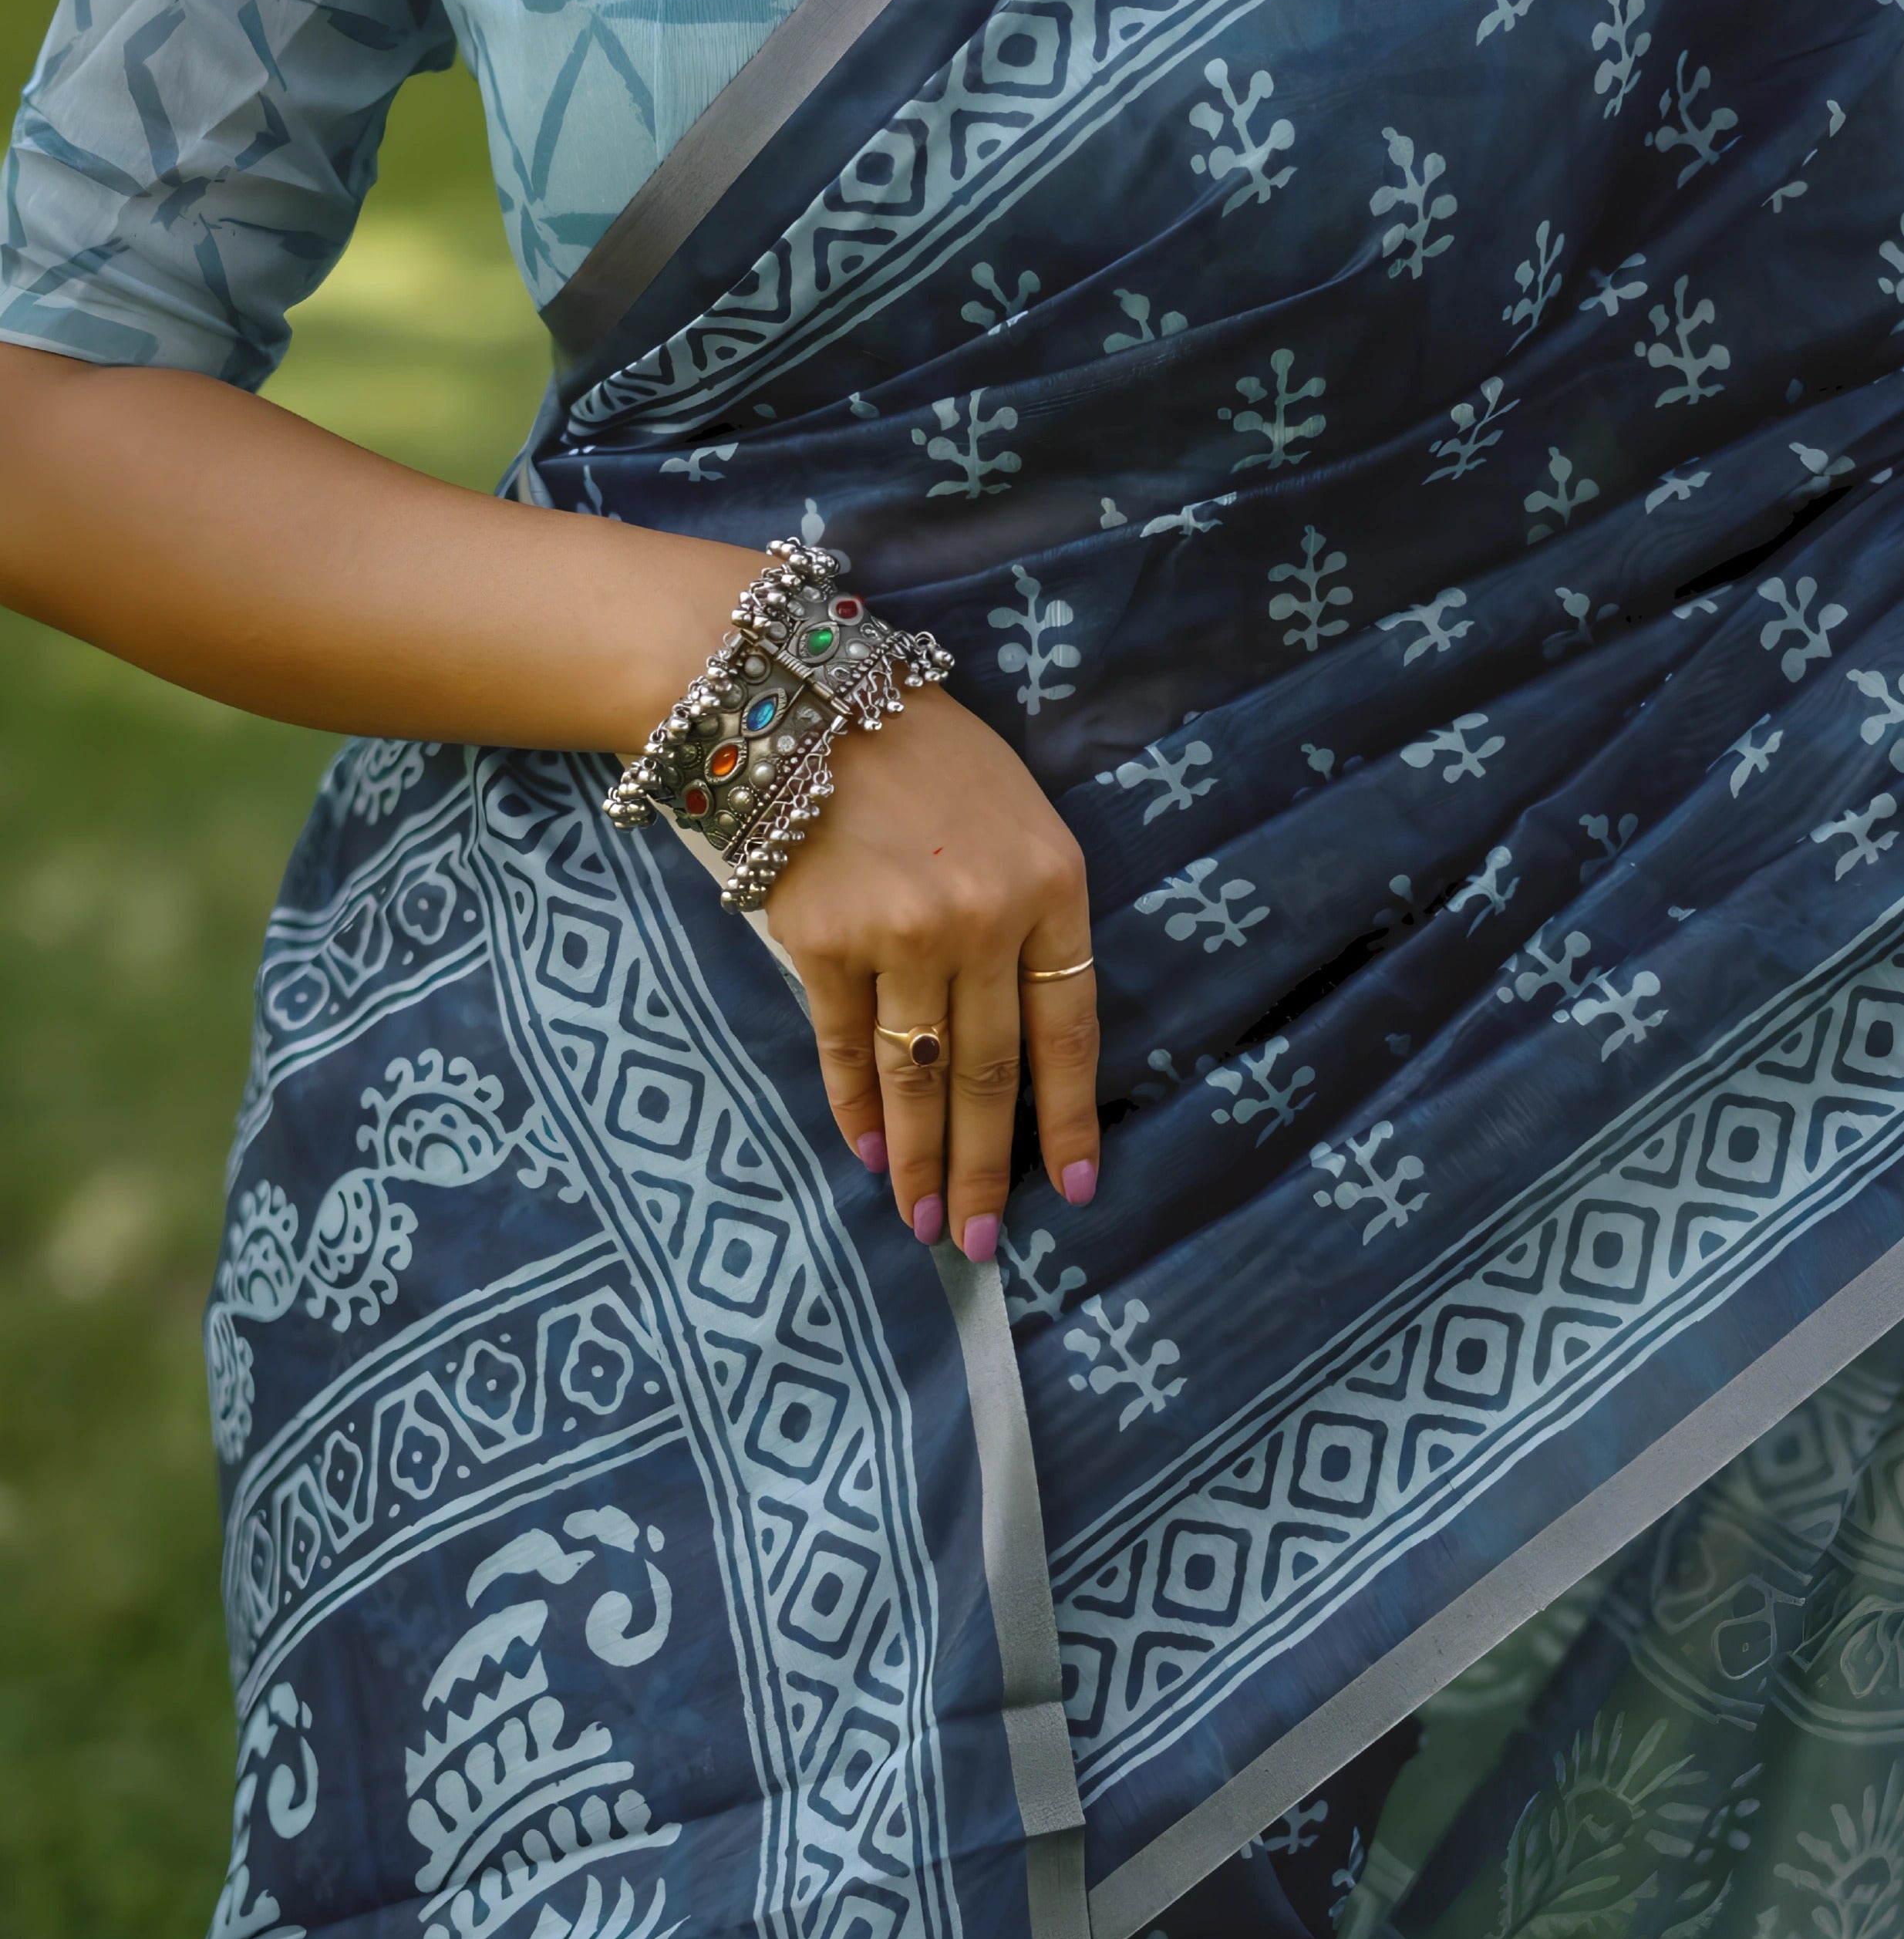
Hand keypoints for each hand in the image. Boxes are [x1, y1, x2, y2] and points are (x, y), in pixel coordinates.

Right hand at [765, 686, 1099, 1257]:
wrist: (796, 697)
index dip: (1068, 1119)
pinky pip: (848, 1045)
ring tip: (923, 1222)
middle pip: (990, 1071)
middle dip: (986, 1167)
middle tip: (981, 1240)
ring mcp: (902, 932)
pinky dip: (856, 1104)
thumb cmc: (916, 749)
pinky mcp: (823, 940)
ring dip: (920, 1160)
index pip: (1069, 1031)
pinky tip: (866, 1151)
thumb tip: (1019, 1035)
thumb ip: (1026, 912)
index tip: (1071, 1189)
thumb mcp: (1012, 811)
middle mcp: (985, 917)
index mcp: (1053, 884)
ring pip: (919, 1074)